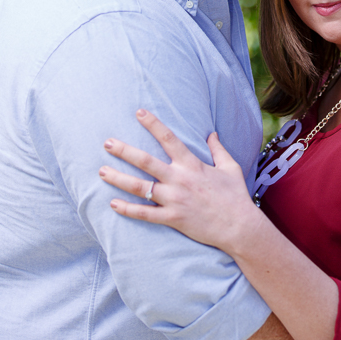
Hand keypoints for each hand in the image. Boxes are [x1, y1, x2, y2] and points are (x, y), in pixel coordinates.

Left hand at [99, 109, 260, 252]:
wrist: (239, 226)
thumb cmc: (235, 196)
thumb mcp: (230, 167)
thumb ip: (218, 148)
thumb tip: (211, 133)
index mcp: (192, 165)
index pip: (169, 139)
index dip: (153, 124)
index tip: (139, 112)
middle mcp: (180, 180)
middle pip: (146, 162)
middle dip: (124, 151)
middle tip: (107, 142)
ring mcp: (174, 200)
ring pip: (140, 187)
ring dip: (119, 179)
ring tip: (101, 171)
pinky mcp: (172, 219)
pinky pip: (145, 214)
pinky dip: (128, 209)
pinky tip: (113, 203)